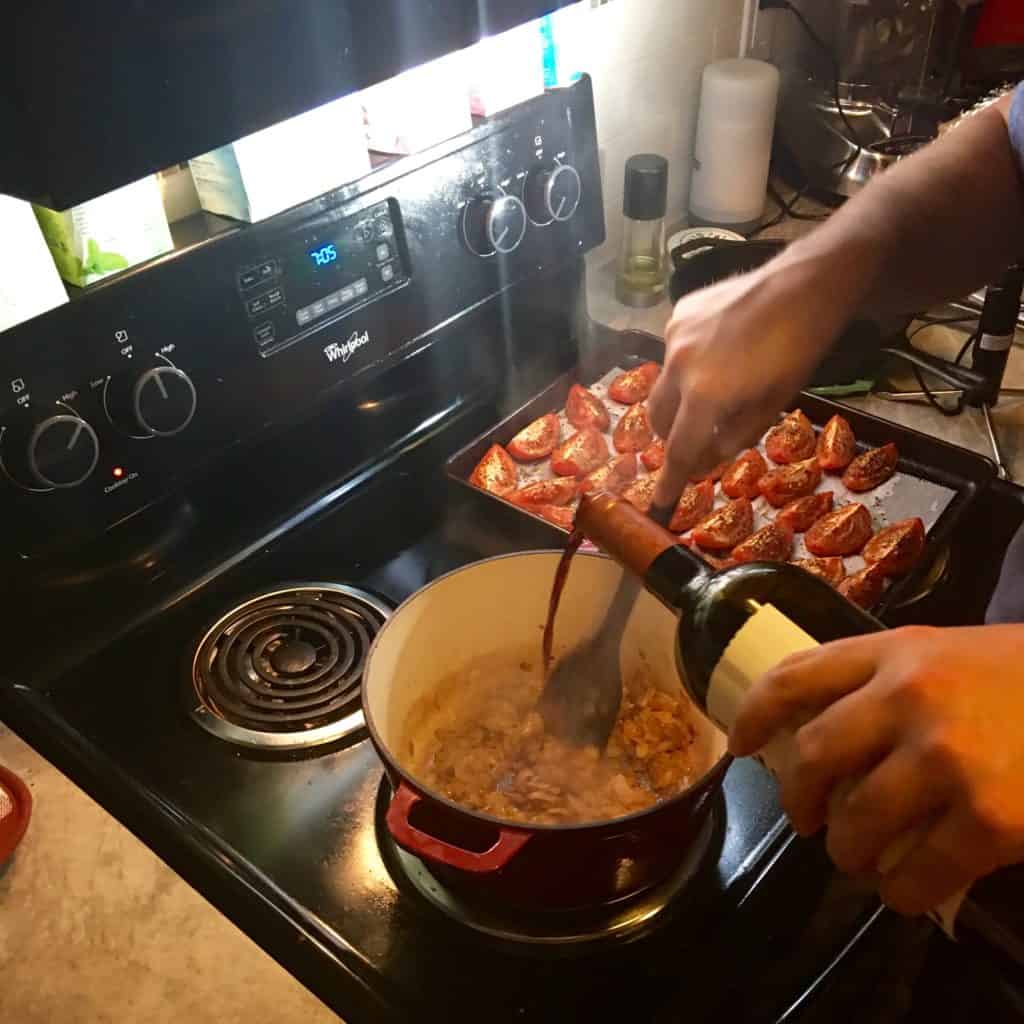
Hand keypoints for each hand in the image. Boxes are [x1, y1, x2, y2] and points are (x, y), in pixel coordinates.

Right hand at [649, 254, 861, 508]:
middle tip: (699, 439)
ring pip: (663, 384)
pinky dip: (688, 364)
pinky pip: (673, 352)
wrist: (804, 284)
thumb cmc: (798, 350)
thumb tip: (704, 459)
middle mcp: (679, 366)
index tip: (659, 506)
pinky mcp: (679, 313)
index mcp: (705, 395)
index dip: (669, 482)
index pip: (678, 450)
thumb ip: (732, 438)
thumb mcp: (771, 405)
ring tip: (717, 387)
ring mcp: (674, 336)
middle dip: (673, 436)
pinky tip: (719, 350)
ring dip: (680, 398)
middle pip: (658, 419)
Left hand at [728, 625, 1023, 915]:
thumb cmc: (1022, 676)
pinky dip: (897, 891)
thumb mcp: (943, 652)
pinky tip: (901, 888)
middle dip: (796, 797)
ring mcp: (947, 760)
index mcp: (894, 651)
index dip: (753, 717)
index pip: (793, 678)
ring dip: (845, 850)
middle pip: (812, 757)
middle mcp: (909, 699)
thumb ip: (882, 677)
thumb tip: (818, 726)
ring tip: (855, 855)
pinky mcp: (989, 820)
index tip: (738, 746)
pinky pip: (915, 873)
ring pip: (855, 822)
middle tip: (804, 817)